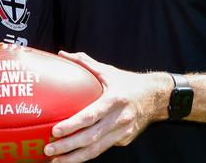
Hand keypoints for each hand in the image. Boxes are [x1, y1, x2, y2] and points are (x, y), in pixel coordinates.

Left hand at [44, 52, 170, 161]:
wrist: (157, 97)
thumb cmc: (128, 82)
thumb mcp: (108, 70)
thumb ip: (84, 62)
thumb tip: (62, 54)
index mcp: (114, 100)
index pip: (91, 116)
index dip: (72, 125)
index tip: (55, 131)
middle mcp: (119, 118)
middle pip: (91, 138)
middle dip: (68, 146)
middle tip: (48, 149)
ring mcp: (123, 132)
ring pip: (96, 150)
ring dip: (75, 158)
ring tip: (56, 161)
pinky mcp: (125, 140)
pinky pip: (103, 148)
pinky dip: (87, 154)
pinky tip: (72, 156)